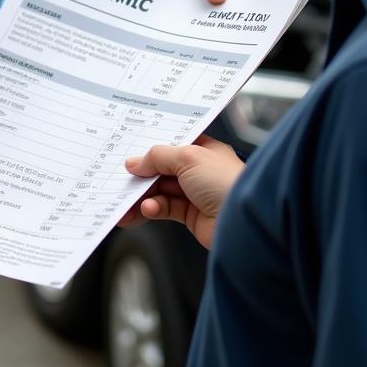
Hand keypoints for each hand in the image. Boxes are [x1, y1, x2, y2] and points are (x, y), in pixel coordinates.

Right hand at [120, 135, 244, 248]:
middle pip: (162, 170)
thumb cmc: (225, 182)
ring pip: (161, 191)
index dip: (151, 149)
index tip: (130, 153)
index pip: (171, 144)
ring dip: (143, 196)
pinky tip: (148, 209)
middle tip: (122, 180)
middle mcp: (200, 170)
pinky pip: (166, 209)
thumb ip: (158, 157)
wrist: (244, 222)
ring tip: (128, 202)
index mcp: (203, 149)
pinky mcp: (192, 215)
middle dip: (142, 176)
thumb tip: (135, 162)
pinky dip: (154, 209)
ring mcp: (196, 193)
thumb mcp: (187, 157)